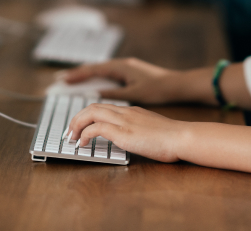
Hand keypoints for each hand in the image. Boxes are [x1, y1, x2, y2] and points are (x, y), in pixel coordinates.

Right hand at [62, 58, 181, 103]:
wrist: (177, 84)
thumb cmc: (157, 88)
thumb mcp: (134, 93)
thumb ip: (114, 93)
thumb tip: (95, 94)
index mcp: (120, 67)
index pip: (93, 70)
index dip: (76, 75)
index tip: (62, 79)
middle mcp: (121, 64)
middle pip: (94, 67)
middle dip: (77, 73)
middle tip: (59, 79)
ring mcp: (125, 67)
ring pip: (100, 70)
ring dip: (85, 75)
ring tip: (70, 80)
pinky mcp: (129, 72)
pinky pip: (107, 73)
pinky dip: (96, 77)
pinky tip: (91, 83)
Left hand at [68, 103, 185, 161]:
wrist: (181, 137)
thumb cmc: (171, 138)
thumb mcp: (151, 129)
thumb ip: (138, 129)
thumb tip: (129, 138)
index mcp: (132, 110)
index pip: (104, 106)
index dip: (88, 115)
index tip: (80, 126)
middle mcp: (125, 112)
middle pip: (93, 106)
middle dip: (77, 118)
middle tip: (70, 132)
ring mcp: (124, 120)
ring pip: (91, 113)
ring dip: (77, 124)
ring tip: (72, 137)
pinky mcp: (123, 132)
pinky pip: (97, 128)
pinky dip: (85, 134)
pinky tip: (83, 144)